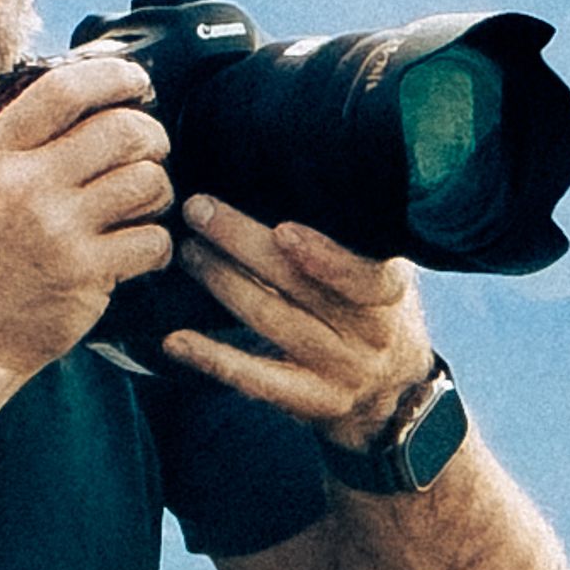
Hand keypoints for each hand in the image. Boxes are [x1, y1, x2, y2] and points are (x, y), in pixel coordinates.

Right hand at [0, 57, 172, 431]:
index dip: (114, 76)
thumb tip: (85, 93)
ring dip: (159, 191)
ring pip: (147, 181)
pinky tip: (141, 251)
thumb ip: (21, 141)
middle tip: (150, 153)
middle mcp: (26, 184)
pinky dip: (159, 245)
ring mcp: (58, 229)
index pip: (64, 90)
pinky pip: (153, 238)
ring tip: (143, 206)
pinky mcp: (87, 272)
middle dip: (152, 137)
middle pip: (123, 130)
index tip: (137, 82)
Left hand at [162, 196, 435, 448]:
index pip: (362, 276)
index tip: (284, 230)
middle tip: (199, 209)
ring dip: (222, 282)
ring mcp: (336, 371)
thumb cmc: (376, 312)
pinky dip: (211, 357)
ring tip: (187, 251)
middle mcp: (366, 335)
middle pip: (299, 289)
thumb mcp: (384, 273)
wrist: (394, 393)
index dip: (324, 257)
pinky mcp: (307, 401)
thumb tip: (304, 168)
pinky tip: (174, 341)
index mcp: (388, 294)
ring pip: (270, 322)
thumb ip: (352, 238)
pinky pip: (253, 379)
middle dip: (243, 244)